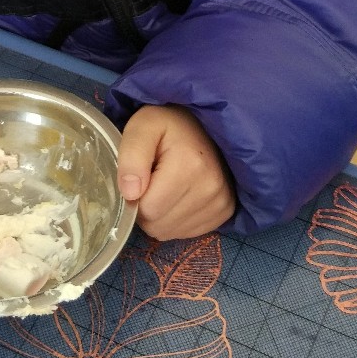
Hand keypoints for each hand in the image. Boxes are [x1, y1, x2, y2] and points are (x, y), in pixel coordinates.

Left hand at [117, 104, 235, 240]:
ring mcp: (221, 202)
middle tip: (152, 180)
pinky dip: (176, 219)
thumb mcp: (143, 126)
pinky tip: (179, 195)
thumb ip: (131, 156)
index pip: (147, 209)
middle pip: (158, 224)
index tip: (141, 175)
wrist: (205, 125)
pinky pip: (187, 232)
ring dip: (161, 215)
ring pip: (170, 232)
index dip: (135, 196)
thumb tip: (130, 194)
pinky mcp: (225, 211)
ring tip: (166, 186)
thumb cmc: (169, 125)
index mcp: (190, 166)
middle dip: (147, 207)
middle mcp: (211, 188)